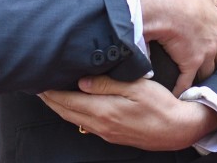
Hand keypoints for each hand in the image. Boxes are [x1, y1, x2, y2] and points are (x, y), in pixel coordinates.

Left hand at [39, 75, 216, 150]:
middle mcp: (101, 124)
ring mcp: (107, 132)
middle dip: (50, 99)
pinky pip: (86, 124)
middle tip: (37, 86)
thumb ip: (107, 83)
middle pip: (66, 112)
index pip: (67, 101)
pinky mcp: (113, 135)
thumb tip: (81, 81)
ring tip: (50, 95)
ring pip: (75, 119)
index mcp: (104, 111)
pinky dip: (74, 113)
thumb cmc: (161, 105)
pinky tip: (75, 106)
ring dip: (60, 107)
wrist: (178, 129)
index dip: (50, 92)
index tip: (37, 82)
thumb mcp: (136, 87)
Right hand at [139, 0, 216, 94]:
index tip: (205, 41)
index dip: (211, 37)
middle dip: (212, 58)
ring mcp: (207, 51)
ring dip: (201, 76)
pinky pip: (187, 81)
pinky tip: (179, 94)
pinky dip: (182, 88)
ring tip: (196, 83)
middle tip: (203, 63)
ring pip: (208, 69)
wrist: (164, 6)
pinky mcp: (193, 63)